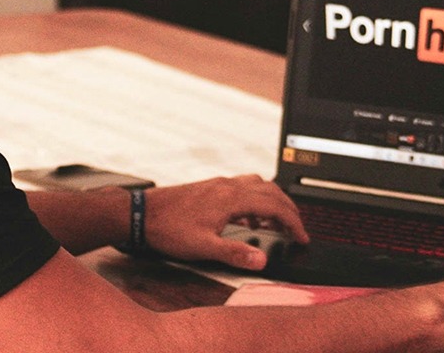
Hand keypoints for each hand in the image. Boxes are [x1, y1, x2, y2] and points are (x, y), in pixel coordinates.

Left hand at [142, 174, 308, 269]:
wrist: (140, 214)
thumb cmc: (168, 228)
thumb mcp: (203, 247)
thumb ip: (235, 253)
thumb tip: (262, 260)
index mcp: (230, 198)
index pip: (274, 205)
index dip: (293, 222)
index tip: (303, 237)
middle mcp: (227, 186)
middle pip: (270, 190)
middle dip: (289, 209)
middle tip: (298, 229)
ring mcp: (218, 184)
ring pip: (257, 185)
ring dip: (272, 201)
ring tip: (277, 223)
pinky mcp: (210, 187)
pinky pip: (242, 187)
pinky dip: (255, 199)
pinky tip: (248, 217)